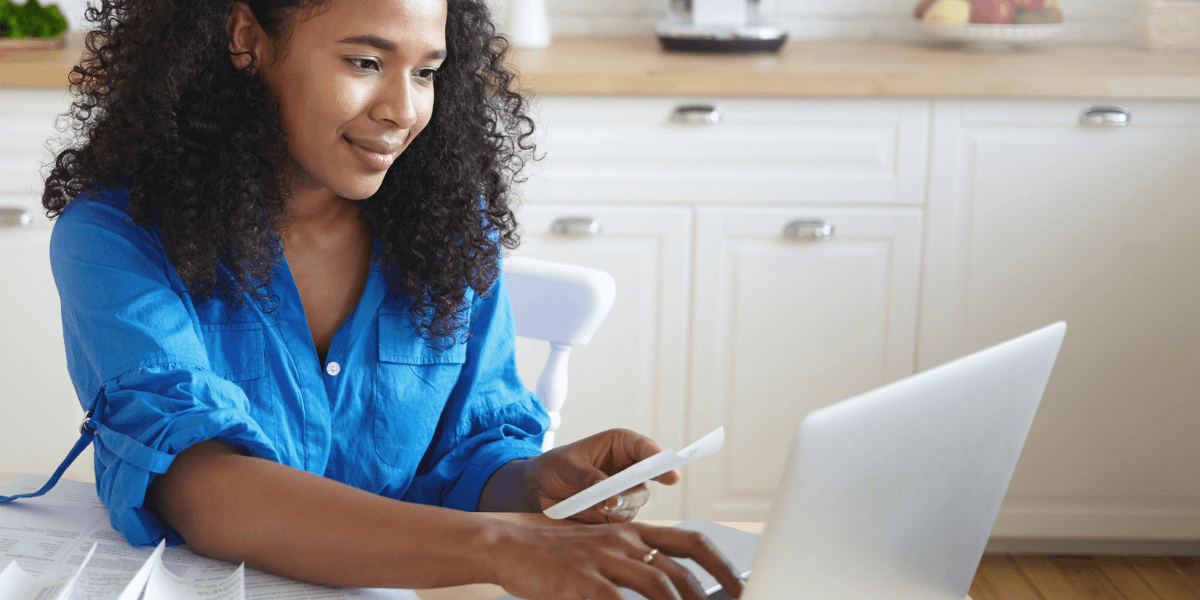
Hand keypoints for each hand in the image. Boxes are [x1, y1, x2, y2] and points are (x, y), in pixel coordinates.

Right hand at [492, 521, 744, 599]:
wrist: (511, 545)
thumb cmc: (560, 556)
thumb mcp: (605, 551)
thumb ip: (638, 566)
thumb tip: (675, 591)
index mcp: (635, 532)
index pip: (692, 542)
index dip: (722, 566)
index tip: (741, 588)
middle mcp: (624, 541)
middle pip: (678, 572)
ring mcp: (602, 559)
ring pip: (657, 585)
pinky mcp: (580, 579)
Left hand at [523, 428, 680, 523]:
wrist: (540, 487)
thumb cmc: (556, 465)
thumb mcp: (568, 465)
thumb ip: (588, 476)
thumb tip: (609, 494)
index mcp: (620, 445)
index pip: (645, 448)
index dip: (657, 457)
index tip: (668, 469)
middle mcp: (627, 467)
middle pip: (648, 478)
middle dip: (636, 489)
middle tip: (618, 498)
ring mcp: (624, 490)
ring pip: (638, 500)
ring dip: (622, 505)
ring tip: (600, 505)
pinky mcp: (617, 510)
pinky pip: (625, 517)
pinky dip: (614, 518)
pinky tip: (598, 513)